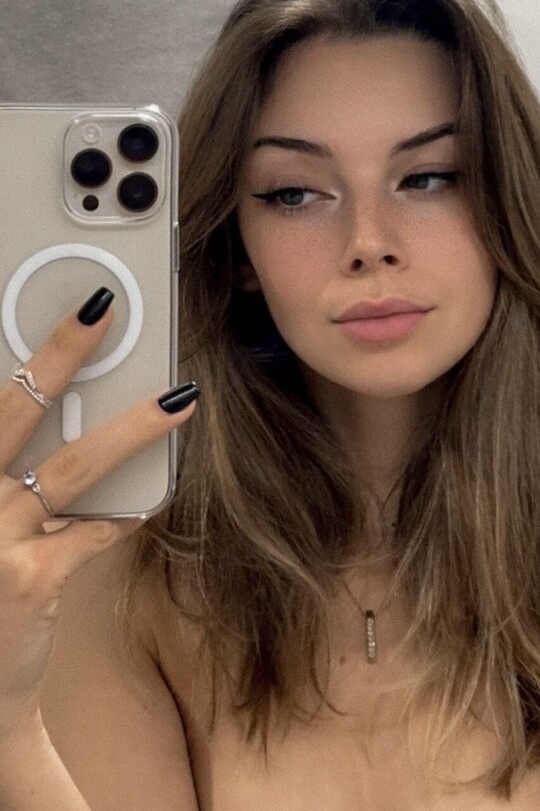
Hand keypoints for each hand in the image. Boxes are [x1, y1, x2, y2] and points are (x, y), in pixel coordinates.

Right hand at [0, 289, 199, 745]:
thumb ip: (11, 472)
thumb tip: (65, 412)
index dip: (24, 351)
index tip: (61, 311)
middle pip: (16, 408)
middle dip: (59, 352)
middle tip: (102, 307)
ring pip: (74, 465)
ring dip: (132, 428)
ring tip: (178, 399)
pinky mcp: (31, 577)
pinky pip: (95, 531)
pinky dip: (124, 515)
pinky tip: (146, 502)